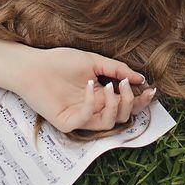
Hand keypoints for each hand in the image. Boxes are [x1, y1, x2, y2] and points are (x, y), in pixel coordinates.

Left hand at [14, 46, 155, 133]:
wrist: (33, 65)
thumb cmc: (61, 62)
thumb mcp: (93, 61)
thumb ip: (116, 69)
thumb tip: (140, 77)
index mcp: (101, 98)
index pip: (126, 105)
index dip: (140, 101)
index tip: (150, 89)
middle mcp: (93, 111)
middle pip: (122, 118)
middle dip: (130, 103)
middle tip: (128, 86)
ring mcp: (81, 118)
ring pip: (108, 123)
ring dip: (114, 104)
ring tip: (109, 84)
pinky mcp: (68, 122)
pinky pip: (87, 119)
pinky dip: (92, 102)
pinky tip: (91, 85)